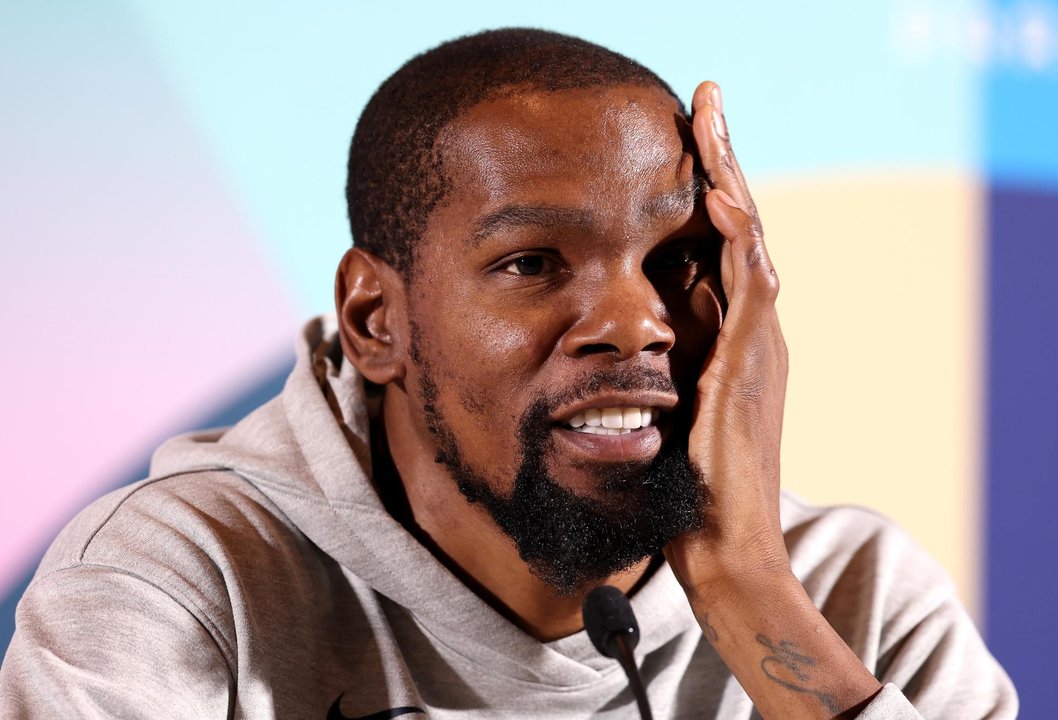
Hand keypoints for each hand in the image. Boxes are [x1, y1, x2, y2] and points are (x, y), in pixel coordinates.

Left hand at [665, 81, 791, 598]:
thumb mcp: (666, 411)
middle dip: (718, 160)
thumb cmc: (686, 488)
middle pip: (737, 226)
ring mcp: (755, 347)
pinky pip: (748, 288)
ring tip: (709, 116)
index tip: (677, 138)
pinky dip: (738, 238)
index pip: (718, 244)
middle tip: (702, 99)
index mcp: (727, 339)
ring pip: (748, 240)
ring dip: (729, 175)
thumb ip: (654, 366)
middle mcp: (748, 332)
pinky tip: (718, 194)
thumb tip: (615, 335)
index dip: (702, 188)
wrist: (722, 549)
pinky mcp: (747, 369)